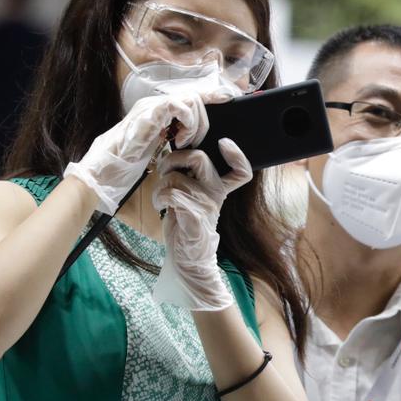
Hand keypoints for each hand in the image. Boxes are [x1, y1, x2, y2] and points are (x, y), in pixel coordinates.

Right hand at [64, 92, 210, 214]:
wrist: (105, 170)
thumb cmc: (129, 161)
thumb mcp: (160, 146)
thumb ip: (174, 135)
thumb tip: (195, 135)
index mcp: (160, 111)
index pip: (190, 97)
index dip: (210, 96)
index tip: (228, 99)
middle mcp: (156, 105)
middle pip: (194, 97)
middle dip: (204, 118)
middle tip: (197, 140)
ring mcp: (152, 107)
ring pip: (190, 99)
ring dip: (196, 123)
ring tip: (187, 142)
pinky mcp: (149, 114)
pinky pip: (178, 106)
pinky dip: (187, 123)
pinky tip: (179, 141)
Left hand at [151, 138, 252, 310]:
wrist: (189, 258)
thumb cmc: (186, 223)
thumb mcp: (196, 198)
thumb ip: (193, 178)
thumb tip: (176, 153)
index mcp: (220, 188)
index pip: (241, 171)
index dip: (236, 155)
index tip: (224, 143)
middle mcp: (216, 194)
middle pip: (199, 158)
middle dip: (173, 159)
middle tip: (165, 171)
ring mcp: (206, 205)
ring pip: (174, 177)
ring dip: (159, 186)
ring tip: (161, 199)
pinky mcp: (193, 217)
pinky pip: (171, 194)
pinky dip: (159, 198)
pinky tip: (161, 207)